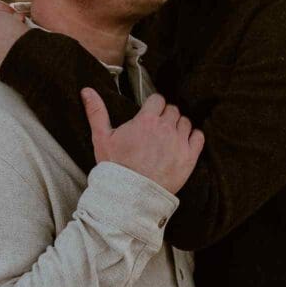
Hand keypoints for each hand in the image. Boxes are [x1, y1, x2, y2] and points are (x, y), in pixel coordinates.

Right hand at [81, 89, 203, 194]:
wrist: (129, 196)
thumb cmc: (115, 167)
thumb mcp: (101, 138)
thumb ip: (96, 111)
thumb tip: (87, 90)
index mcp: (146, 120)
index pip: (158, 99)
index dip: (154, 106)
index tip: (150, 115)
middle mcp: (165, 128)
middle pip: (173, 110)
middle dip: (165, 116)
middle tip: (157, 129)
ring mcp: (179, 142)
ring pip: (185, 122)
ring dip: (178, 127)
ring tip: (168, 139)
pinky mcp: (189, 158)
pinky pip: (198, 137)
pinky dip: (193, 138)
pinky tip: (183, 144)